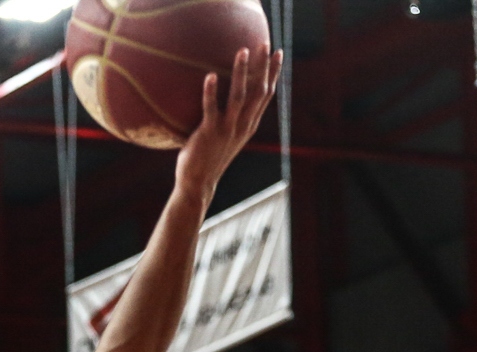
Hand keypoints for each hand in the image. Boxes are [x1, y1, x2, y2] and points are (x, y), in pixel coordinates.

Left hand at [175, 45, 283, 195]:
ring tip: (242, 50)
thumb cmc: (207, 158)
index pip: (266, 95)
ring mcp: (227, 130)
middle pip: (259, 91)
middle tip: (265, 43)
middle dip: (263, 66)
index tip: (278, 53)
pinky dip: (211, 92)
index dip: (273, 73)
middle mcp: (243, 126)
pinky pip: (211, 109)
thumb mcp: (225, 136)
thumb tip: (225, 99)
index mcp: (249, 125)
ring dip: (241, 72)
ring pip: (239, 97)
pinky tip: (210, 75)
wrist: (198, 183)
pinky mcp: (209, 133)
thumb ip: (230, 118)